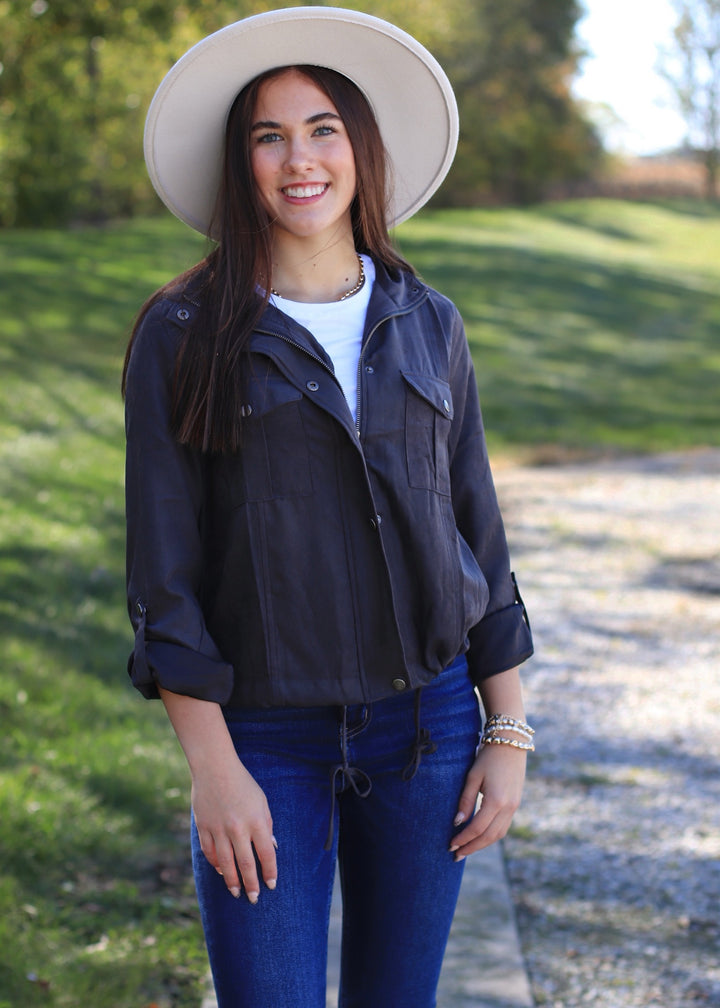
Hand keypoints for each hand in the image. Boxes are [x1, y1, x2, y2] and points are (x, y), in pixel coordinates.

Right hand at [191, 759, 276, 903]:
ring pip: (226, 864)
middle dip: (251, 884)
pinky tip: (222, 872)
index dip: (270, 872)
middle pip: (246, 864)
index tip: (271, 885)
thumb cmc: (242, 783)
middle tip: (254, 898)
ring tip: (236, 893)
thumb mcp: (261, 801)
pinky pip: (209, 853)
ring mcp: (218, 829)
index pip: (266, 854)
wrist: (215, 768)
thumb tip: (271, 848)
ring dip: (232, 881)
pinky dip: (216, 865)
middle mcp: (238, 828)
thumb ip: (266, 825)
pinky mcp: (204, 828)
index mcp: (256, 821)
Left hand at [449, 743, 526, 859]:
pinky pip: (504, 826)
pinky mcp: (516, 804)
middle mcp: (508, 807)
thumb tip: (457, 822)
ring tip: (466, 849)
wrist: (511, 742)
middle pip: (489, 837)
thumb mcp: (473, 777)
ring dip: (482, 844)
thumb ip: (465, 801)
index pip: (477, 828)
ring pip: (499, 834)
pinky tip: (479, 836)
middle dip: (472, 847)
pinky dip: (491, 835)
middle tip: (456, 855)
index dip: (464, 838)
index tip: (451, 845)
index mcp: (496, 801)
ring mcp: (514, 806)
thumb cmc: (488, 757)